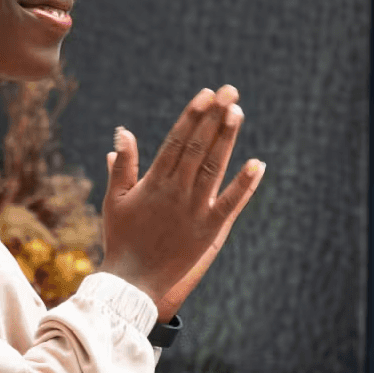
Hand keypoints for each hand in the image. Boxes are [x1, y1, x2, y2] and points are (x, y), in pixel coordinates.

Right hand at [101, 86, 263, 320]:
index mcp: (154, 181)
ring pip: (214, 167)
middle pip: (199, 146)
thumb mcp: (115, 199)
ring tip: (238, 112)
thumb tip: (122, 132)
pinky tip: (258, 164)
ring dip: (227, 138)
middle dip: (214, 116)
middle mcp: (177, 191)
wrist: (133, 281)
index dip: (192, 115)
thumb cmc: (121, 239)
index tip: (205, 94)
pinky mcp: (209, 229)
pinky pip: (231, 203)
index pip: (177, 140)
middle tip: (229, 91)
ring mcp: (195, 209)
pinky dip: (245, 184)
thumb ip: (122, 166)